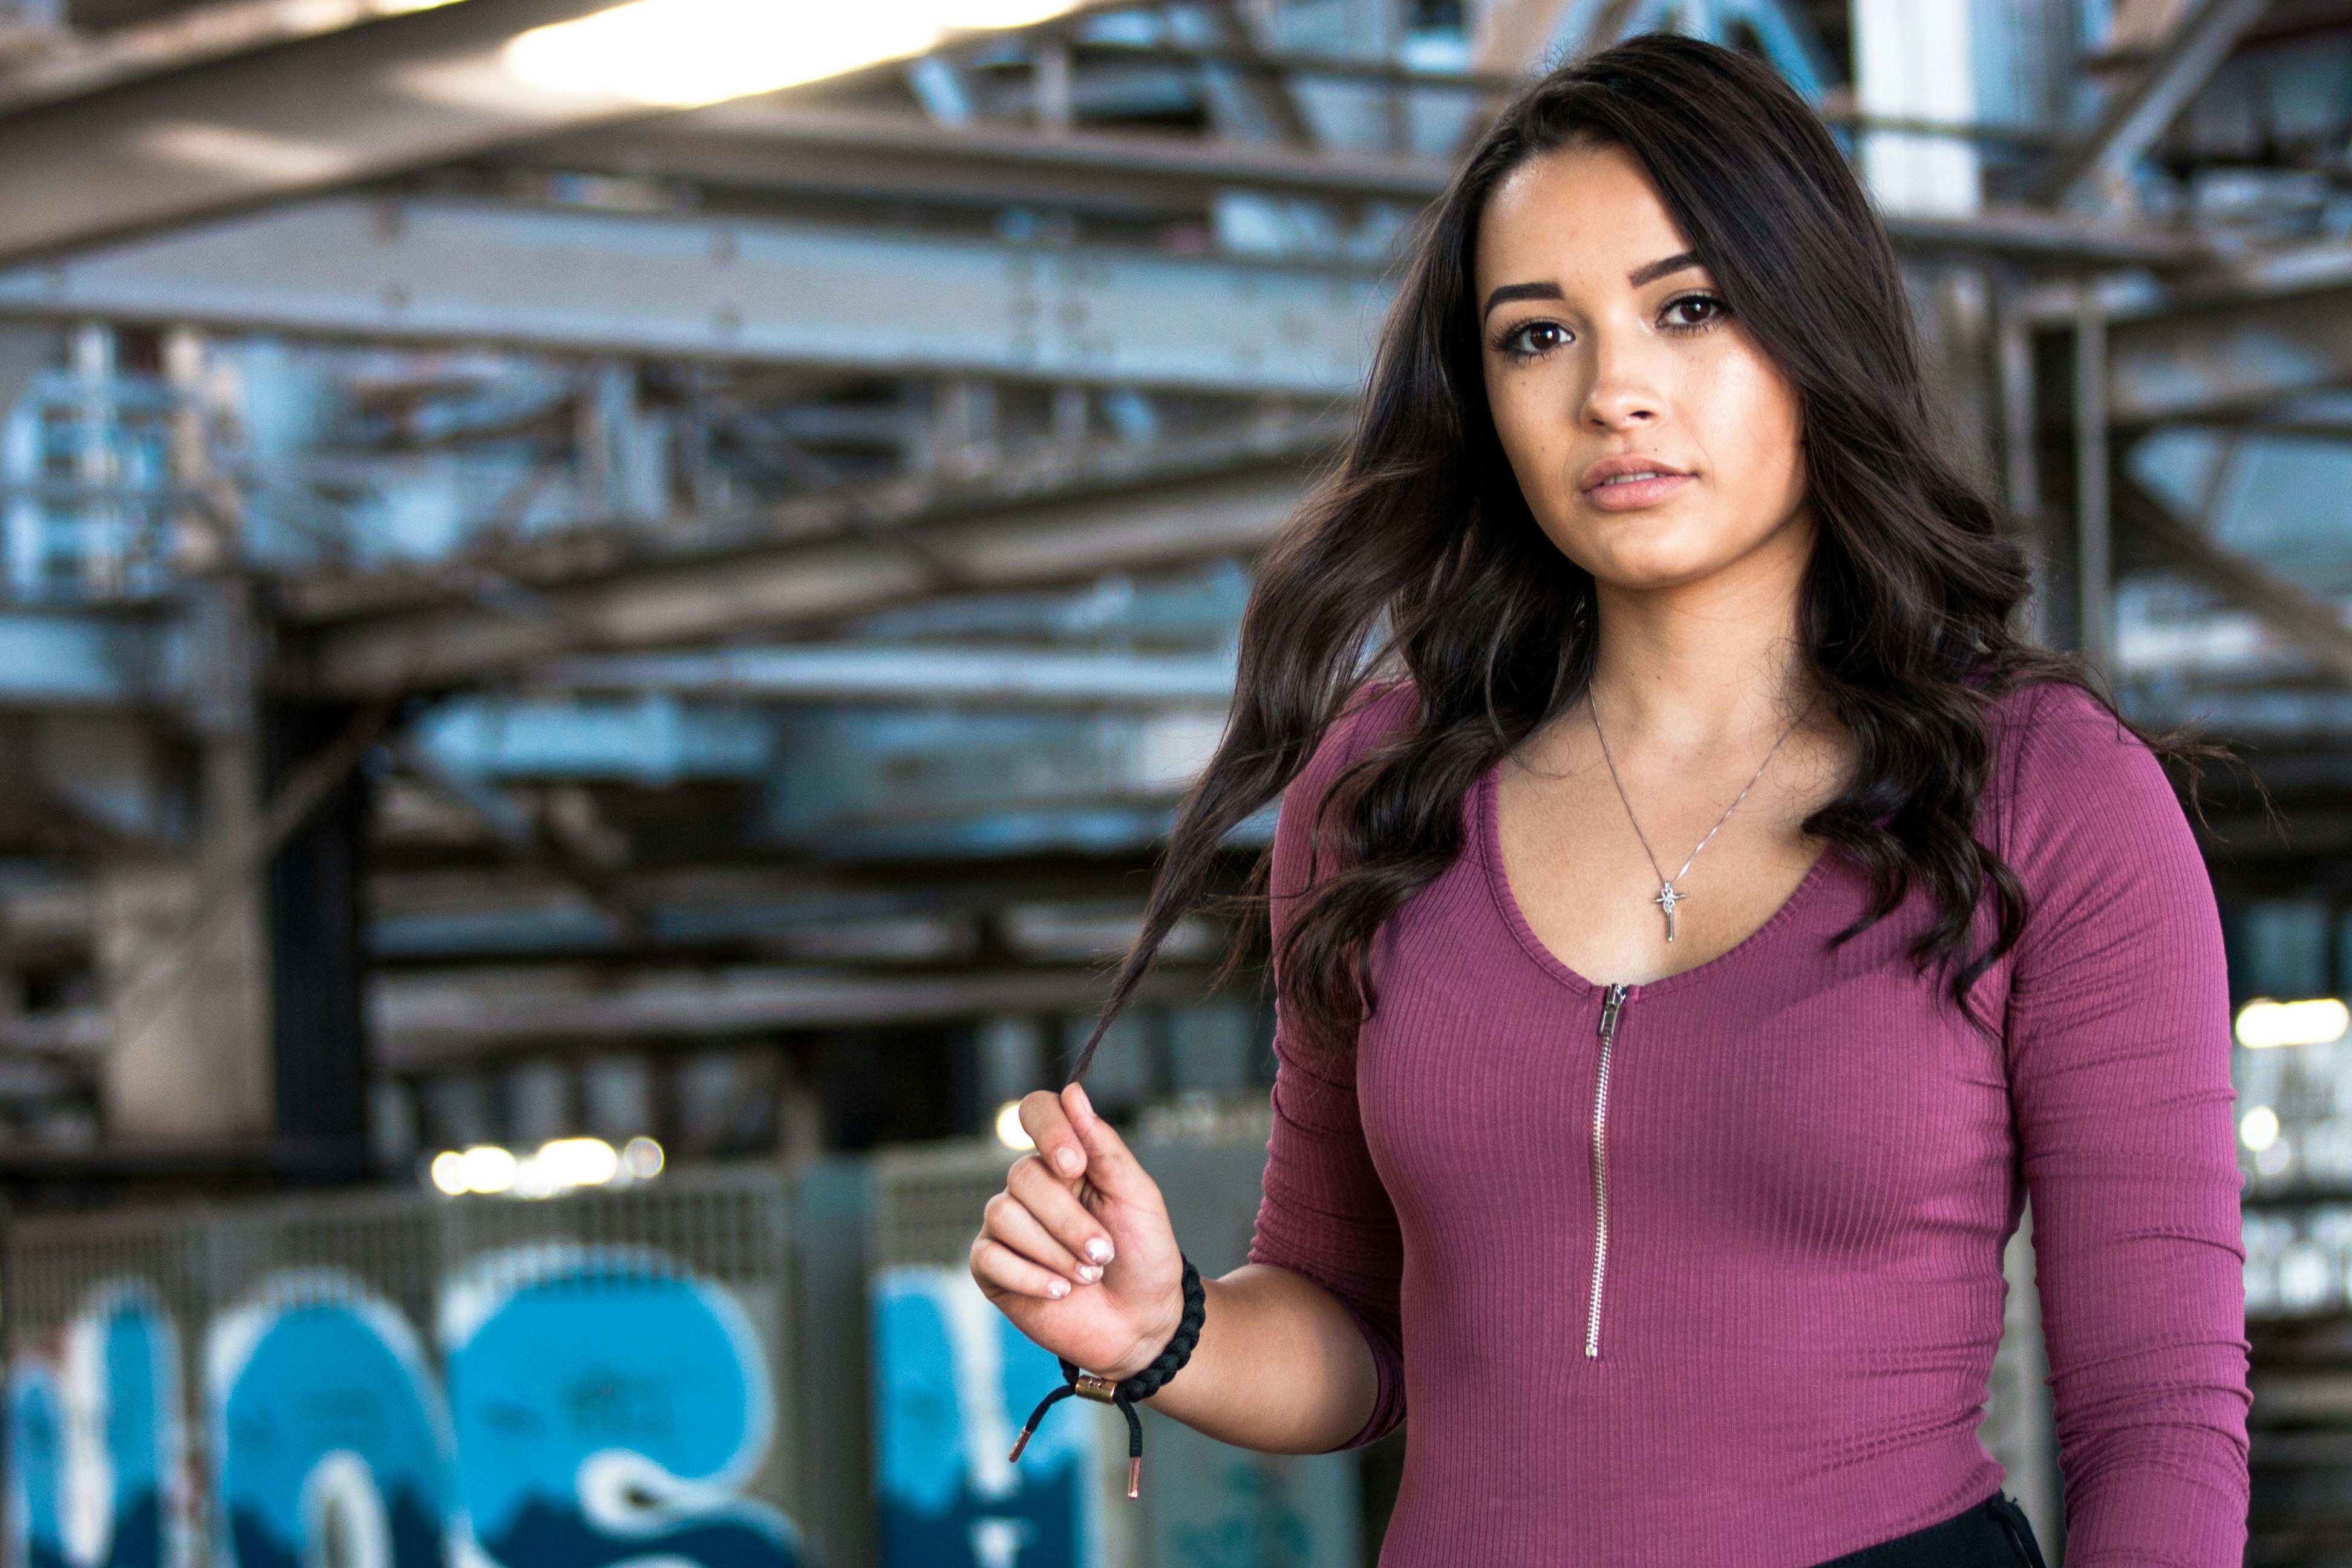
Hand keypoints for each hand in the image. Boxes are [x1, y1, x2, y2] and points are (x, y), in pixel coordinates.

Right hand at [969, 1081, 1185, 1380]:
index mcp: (1066, 1160)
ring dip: (1055, 1252)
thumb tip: (1073, 1092)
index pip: (1035, 1112)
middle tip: (1103, 1252)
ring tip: (1087, 1274)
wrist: (1142, 1322)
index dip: (1049, 1131)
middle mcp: (1031, 1187)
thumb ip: (1103, 1145)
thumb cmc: (1145, 1254)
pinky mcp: (991, 1268)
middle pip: (1022, 1176)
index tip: (1075, 1166)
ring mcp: (1007, 1227)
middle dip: (1069, 1221)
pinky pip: (990, 1256)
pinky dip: (1032, 1277)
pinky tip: (1061, 1291)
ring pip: (1003, 1215)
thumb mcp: (1136, 1195)